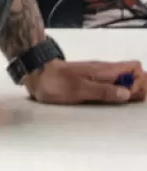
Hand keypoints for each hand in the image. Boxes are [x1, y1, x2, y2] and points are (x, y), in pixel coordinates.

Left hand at [25, 59, 146, 104]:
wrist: (36, 73)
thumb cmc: (56, 83)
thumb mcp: (80, 90)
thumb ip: (103, 91)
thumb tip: (127, 93)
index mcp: (103, 70)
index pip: (133, 67)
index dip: (141, 81)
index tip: (136, 96)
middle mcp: (103, 70)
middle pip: (131, 73)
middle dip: (138, 86)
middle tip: (134, 102)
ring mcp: (96, 74)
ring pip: (122, 78)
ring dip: (129, 89)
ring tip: (128, 103)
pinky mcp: (89, 79)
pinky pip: (111, 83)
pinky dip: (118, 90)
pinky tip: (114, 101)